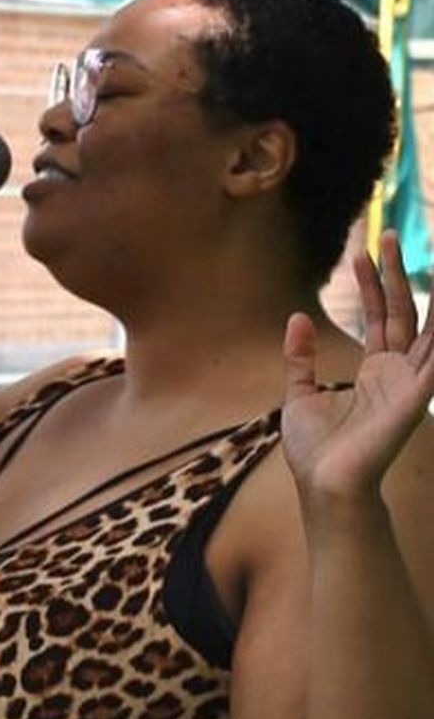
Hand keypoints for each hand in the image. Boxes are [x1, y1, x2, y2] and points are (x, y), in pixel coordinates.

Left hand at [282, 230, 433, 498]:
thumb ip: (300, 357)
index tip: (361, 253)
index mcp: (375, 370)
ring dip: (432, 293)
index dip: (372, 285)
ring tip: (426, 254)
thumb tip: (298, 317)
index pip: (380, 317)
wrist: (325, 484)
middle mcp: (398, 371)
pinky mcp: (417, 396)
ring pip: (429, 327)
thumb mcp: (300, 393)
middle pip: (403, 311)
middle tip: (386, 235)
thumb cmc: (316, 449)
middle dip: (395, 274)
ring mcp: (410, 382)